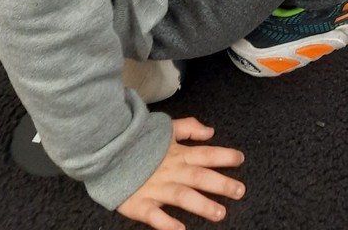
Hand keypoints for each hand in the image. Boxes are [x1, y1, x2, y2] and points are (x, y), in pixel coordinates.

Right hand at [117, 117, 244, 228]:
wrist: (107, 151)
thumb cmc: (139, 142)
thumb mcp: (166, 128)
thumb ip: (189, 128)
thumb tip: (211, 131)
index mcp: (177, 153)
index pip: (205, 153)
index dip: (224, 156)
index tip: (241, 159)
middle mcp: (170, 171)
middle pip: (199, 177)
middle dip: (221, 184)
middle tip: (240, 191)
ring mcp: (156, 188)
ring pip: (182, 197)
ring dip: (202, 205)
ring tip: (220, 214)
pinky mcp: (140, 204)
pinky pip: (155, 216)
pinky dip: (167, 223)